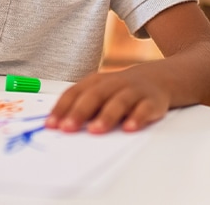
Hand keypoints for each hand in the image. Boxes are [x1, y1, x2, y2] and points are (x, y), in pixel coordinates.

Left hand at [46, 69, 169, 133]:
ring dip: (106, 116)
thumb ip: (81, 107)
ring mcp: (134, 91)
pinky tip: (129, 128)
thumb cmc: (120, 91)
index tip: (51, 124)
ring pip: (119, 101)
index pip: (75, 92)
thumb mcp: (100, 92)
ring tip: (95, 130)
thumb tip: (58, 127)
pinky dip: (137, 118)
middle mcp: (114, 84)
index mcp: (96, 82)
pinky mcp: (152, 101)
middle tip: (68, 128)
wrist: (158, 78)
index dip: (62, 108)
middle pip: (95, 95)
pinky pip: (145, 108)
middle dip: (80, 112)